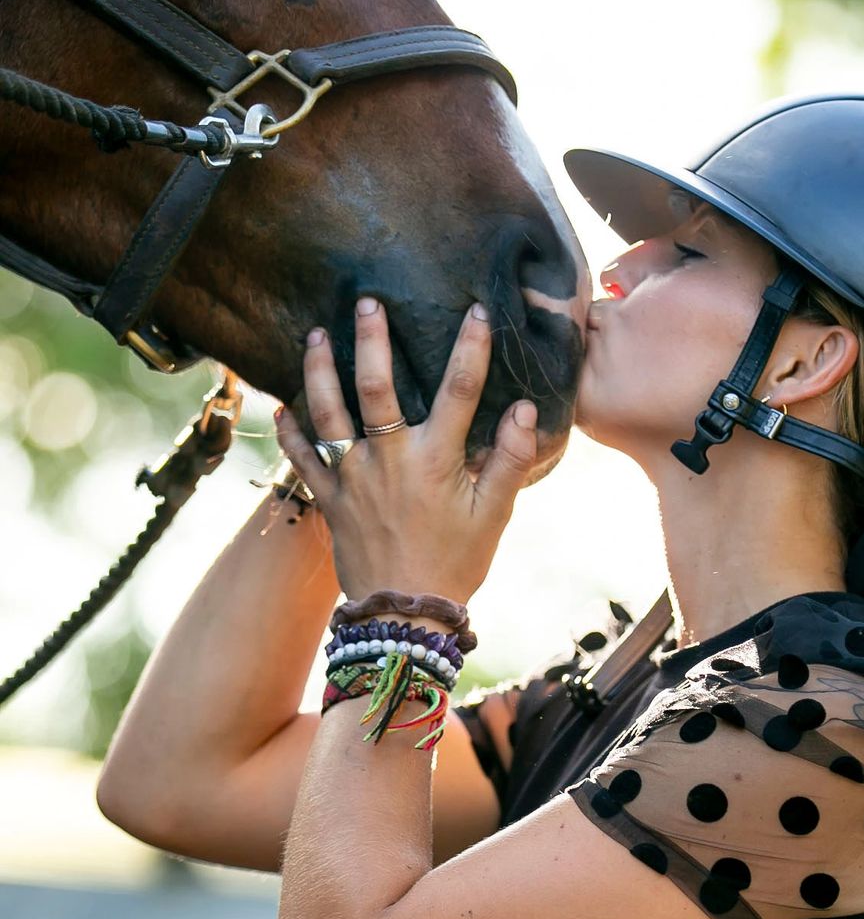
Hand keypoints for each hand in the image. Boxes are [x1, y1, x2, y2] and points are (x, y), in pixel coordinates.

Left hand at [274, 297, 537, 603]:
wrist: (403, 617)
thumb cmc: (455, 564)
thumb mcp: (495, 516)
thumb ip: (510, 461)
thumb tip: (527, 411)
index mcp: (435, 459)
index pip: (459, 390)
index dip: (471, 348)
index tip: (478, 310)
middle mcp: (388, 459)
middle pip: (375, 387)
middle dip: (372, 340)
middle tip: (366, 301)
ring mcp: (353, 478)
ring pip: (329, 413)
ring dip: (319, 371)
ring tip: (315, 335)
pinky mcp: (329, 501)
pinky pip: (302, 460)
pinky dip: (290, 432)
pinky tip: (281, 406)